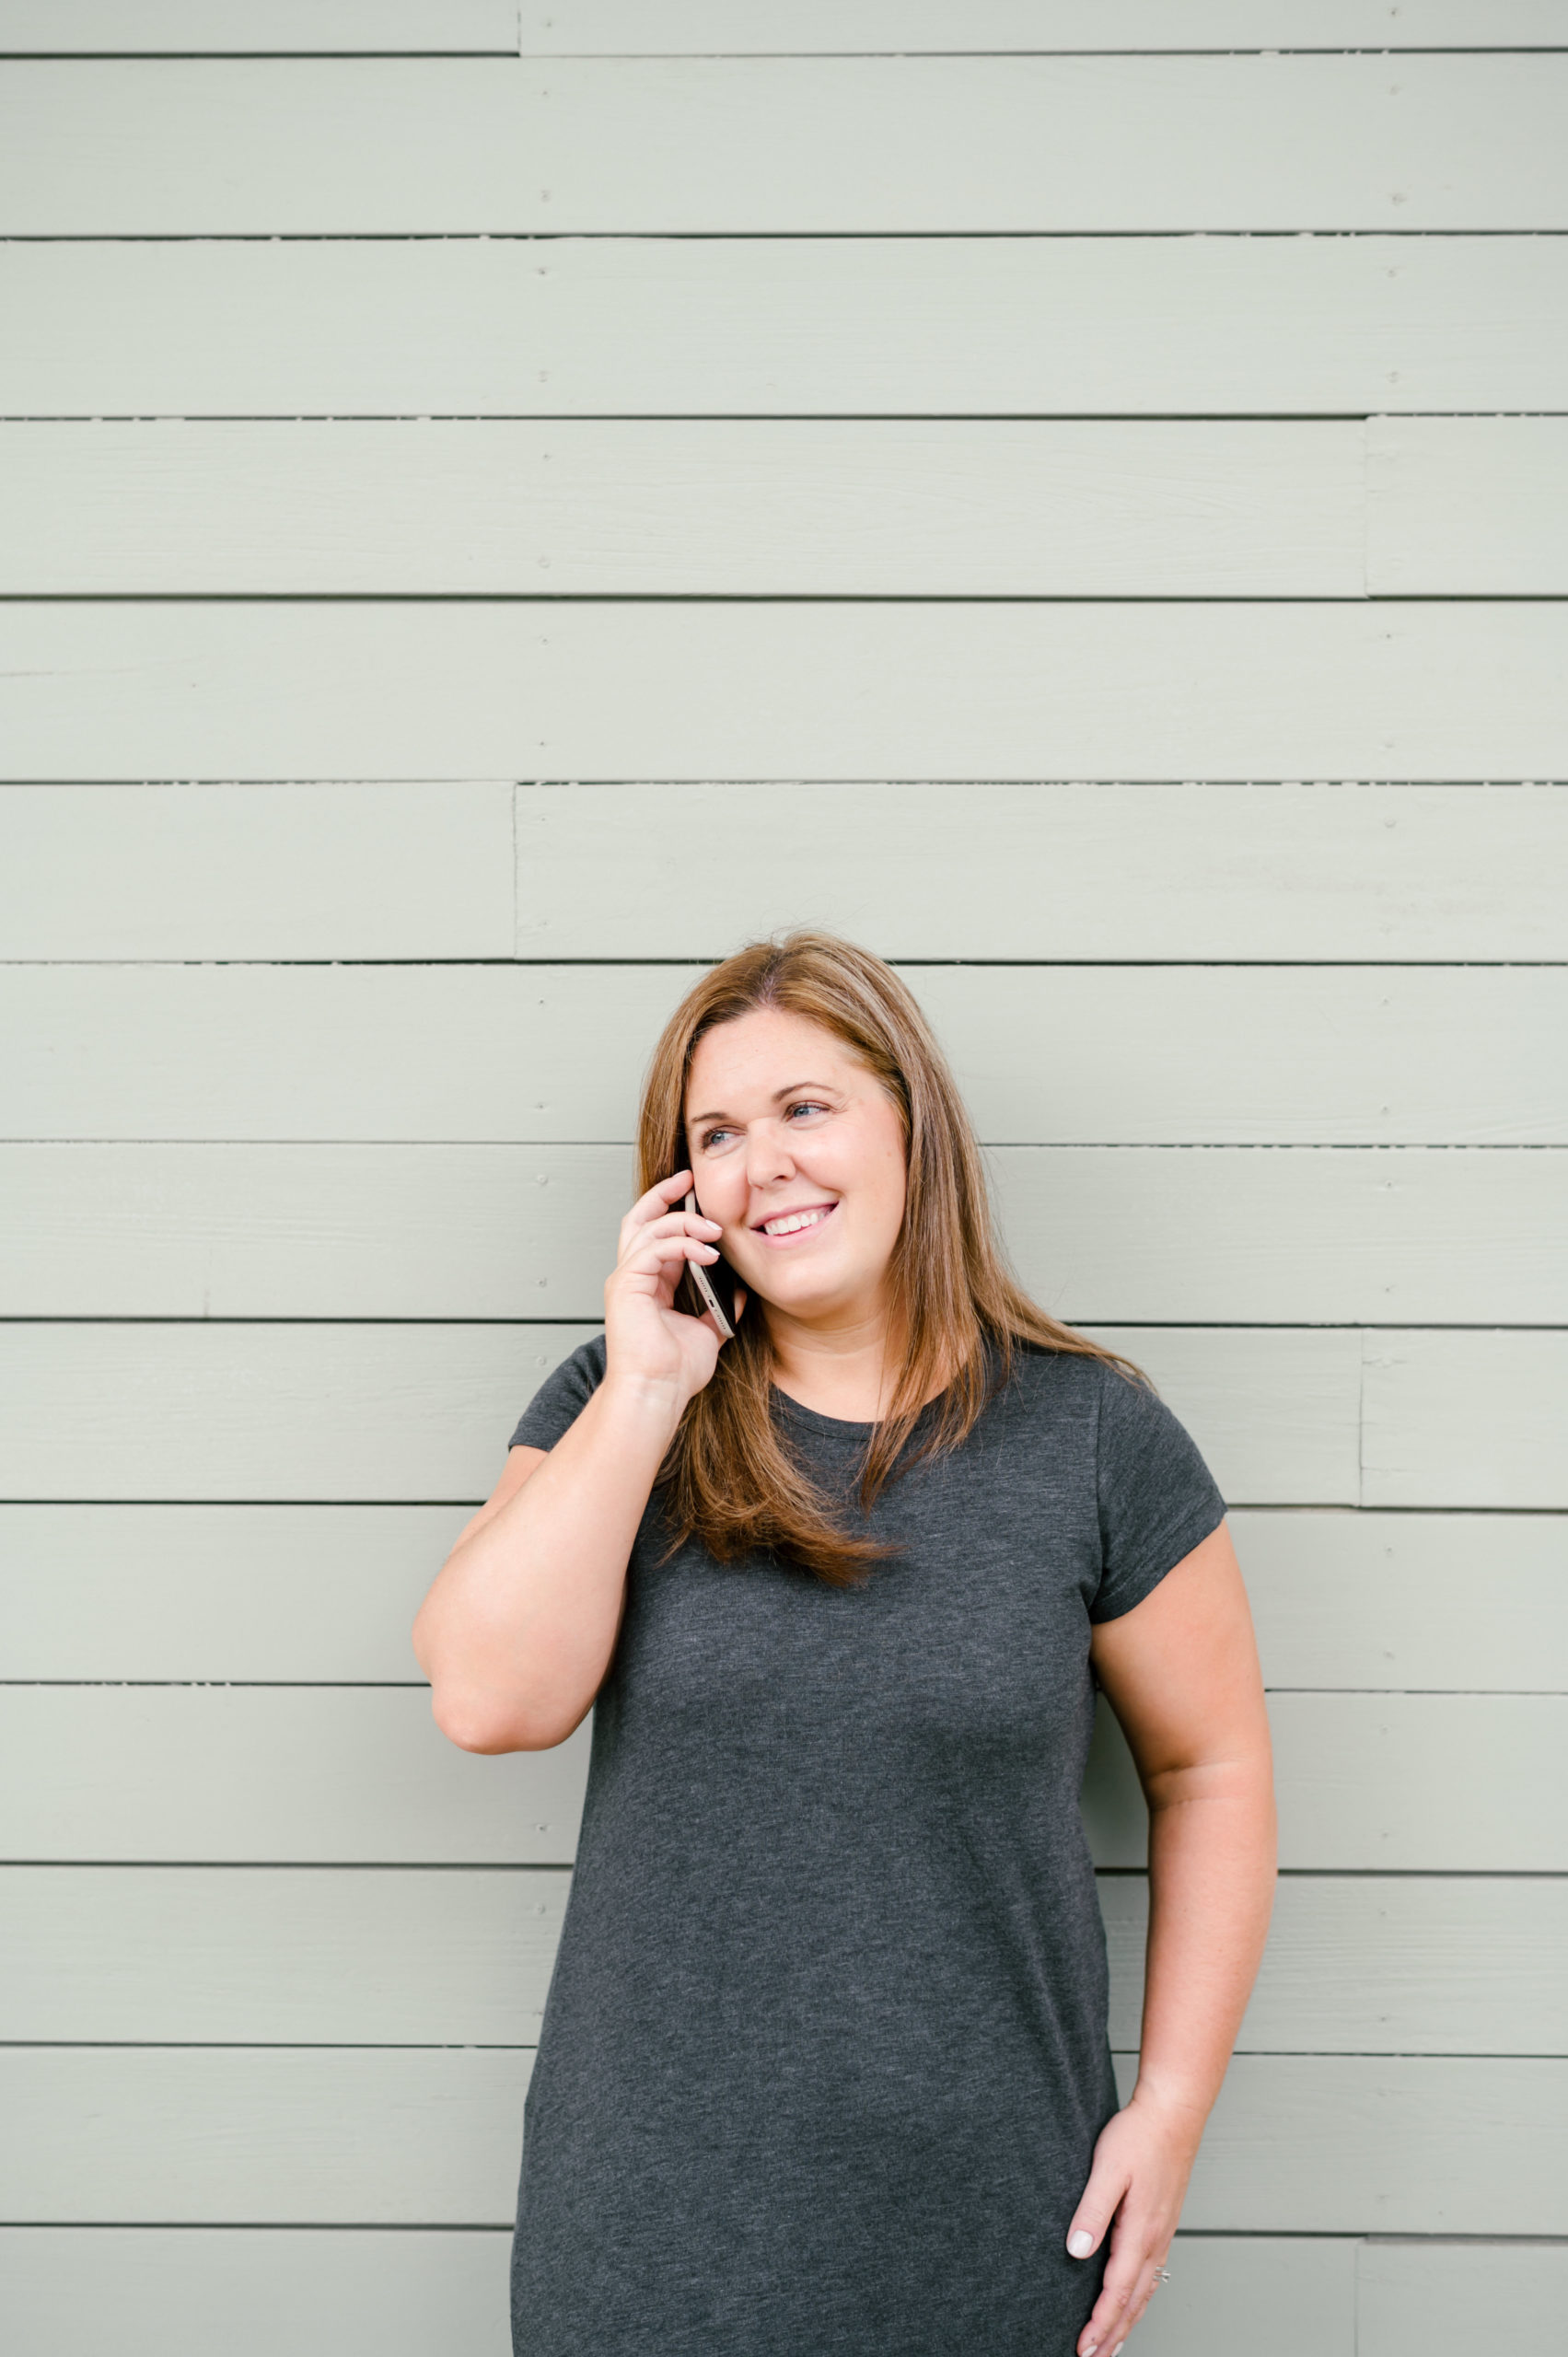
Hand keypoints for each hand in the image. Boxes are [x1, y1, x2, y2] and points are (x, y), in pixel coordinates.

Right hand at [602, 1169, 748, 1405]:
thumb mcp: (708, 1331)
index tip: (695, 1192)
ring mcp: (626, 1280)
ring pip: (648, 1228)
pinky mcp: (626, 1286)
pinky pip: (653, 1249)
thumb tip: (739, 1288)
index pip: (655, 1233)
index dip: (673, 1209)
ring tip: (715, 1230)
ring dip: (684, 1222)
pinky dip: (682, 1244)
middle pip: (639, 1218)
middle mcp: (633, 1277)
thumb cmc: (675, 1372)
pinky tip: (708, 1253)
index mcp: (649, 1284)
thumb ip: (719, 1307)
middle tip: (689, 1179)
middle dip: (663, 1194)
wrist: (657, 1394)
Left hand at [1066, 2086, 1203, 2355]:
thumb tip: (1076, 2253)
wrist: (1174, 2112)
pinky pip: (1152, 2274)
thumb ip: (1091, 2212)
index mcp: (1140, 2231)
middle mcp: (1155, 2240)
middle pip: (1133, 2301)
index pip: (1117, 2291)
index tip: (1083, 2348)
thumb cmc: (1139, 2136)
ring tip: (1113, 2345)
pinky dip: (1141, 2299)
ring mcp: (1162, 2233)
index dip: (1099, 2324)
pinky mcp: (1163, 2223)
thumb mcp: (1107, 2170)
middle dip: (1113, 2334)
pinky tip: (1135, 2301)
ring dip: (1128, 2321)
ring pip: (1145, 2291)